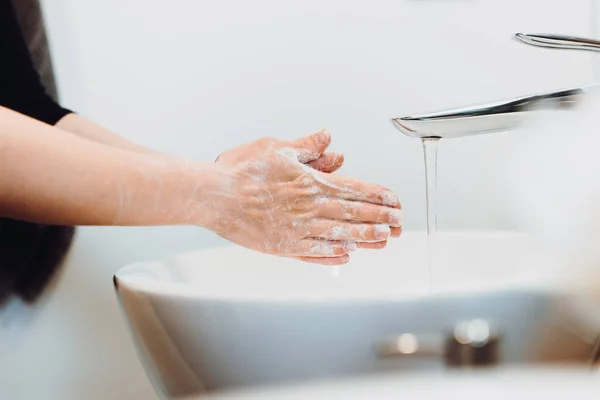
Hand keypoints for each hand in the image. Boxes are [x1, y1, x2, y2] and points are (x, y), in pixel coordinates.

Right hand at [212, 130, 402, 264]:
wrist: (214, 196)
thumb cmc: (241, 170)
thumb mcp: (276, 147)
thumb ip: (306, 145)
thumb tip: (327, 138)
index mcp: (310, 182)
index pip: (354, 189)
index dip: (378, 196)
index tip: (394, 201)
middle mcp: (308, 208)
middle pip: (353, 213)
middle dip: (380, 219)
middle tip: (400, 224)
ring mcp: (297, 230)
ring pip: (339, 235)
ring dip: (365, 238)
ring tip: (385, 240)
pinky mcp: (283, 246)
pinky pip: (314, 252)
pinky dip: (333, 254)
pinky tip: (347, 255)